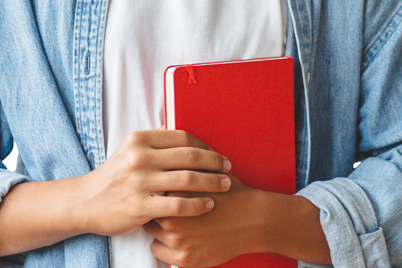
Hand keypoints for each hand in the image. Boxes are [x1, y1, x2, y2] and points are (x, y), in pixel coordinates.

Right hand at [76, 129, 231, 236]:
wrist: (86, 202)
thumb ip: (155, 141)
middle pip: (189, 156)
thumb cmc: (114, 175)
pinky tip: (209, 205)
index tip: (216, 153)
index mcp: (140, 139)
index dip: (204, 145)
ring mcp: (140, 182)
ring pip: (187, 179)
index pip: (182, 137)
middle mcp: (141, 157)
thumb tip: (181, 130)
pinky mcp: (140, 206)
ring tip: (225, 185)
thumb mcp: (130, 150)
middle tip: (228, 168)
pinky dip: (198, 205)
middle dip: (214, 161)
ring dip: (212, 182)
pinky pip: (178, 204)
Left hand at [144, 174, 263, 267]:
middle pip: (149, 209)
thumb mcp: (206, 170)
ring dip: (158, 225)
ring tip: (172, 219)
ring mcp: (178, 240)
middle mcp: (173, 217)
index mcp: (176, 192)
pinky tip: (176, 236)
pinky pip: (157, 250)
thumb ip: (182, 163)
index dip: (156, 187)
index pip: (151, 187)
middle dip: (156, 205)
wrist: (252, 220)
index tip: (159, 188)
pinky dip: (163, 244)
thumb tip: (163, 144)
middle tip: (165, 204)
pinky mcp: (184, 258)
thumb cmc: (229, 192)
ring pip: (151, 230)